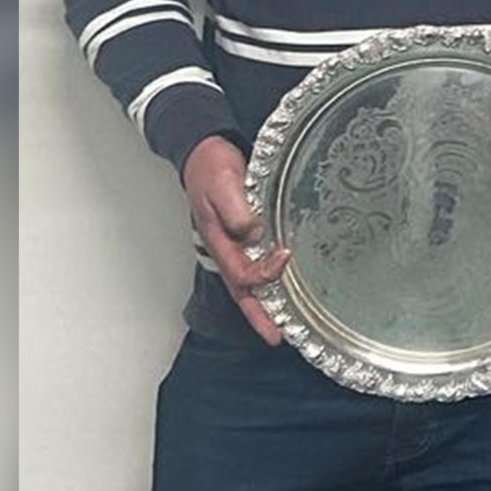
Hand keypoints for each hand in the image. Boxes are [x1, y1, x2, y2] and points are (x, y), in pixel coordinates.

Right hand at [183, 136, 288, 345]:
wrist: (205, 153)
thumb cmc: (211, 168)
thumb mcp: (223, 184)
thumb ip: (237, 210)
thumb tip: (253, 233)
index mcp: (219, 241)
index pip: (242, 271)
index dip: (265, 272)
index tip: (285, 256)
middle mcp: (226, 249)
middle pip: (242, 291)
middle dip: (258, 316)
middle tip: (276, 337)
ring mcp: (233, 245)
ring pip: (248, 284)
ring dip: (263, 305)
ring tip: (281, 326)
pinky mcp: (243, 236)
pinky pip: (253, 267)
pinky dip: (265, 283)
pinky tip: (281, 290)